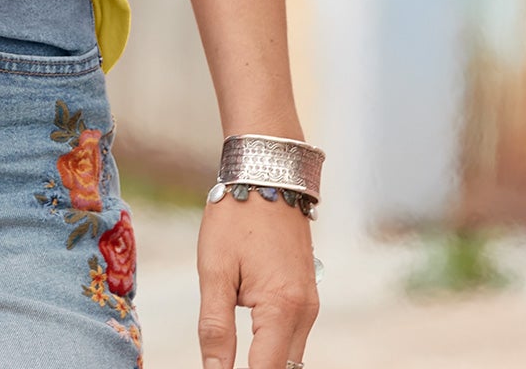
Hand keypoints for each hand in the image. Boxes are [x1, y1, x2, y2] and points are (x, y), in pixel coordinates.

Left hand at [196, 191, 318, 367]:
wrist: (267, 175)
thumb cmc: (235, 217)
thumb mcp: (215, 270)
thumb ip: (215, 327)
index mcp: (282, 309)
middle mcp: (305, 314)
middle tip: (220, 366)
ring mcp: (310, 307)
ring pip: (290, 359)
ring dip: (265, 364)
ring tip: (230, 360)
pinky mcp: (306, 299)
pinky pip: (292, 339)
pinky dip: (272, 351)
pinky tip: (248, 350)